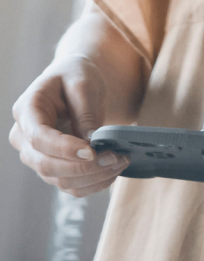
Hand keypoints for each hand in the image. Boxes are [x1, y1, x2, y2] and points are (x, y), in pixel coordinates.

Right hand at [10, 53, 128, 197]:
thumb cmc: (76, 75)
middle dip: (83, 166)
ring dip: (92, 177)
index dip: (64, 148)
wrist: (74, 82)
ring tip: (121, 161)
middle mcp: (24, 137)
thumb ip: (85, 112)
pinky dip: (92, 183)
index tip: (92, 151)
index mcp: (26, 110)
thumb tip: (91, 142)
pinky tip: (114, 172)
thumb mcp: (83, 83)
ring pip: (59, 179)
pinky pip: (69, 184)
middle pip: (46, 164)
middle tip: (116, 157)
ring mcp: (35, 155)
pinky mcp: (52, 166)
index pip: (39, 137)